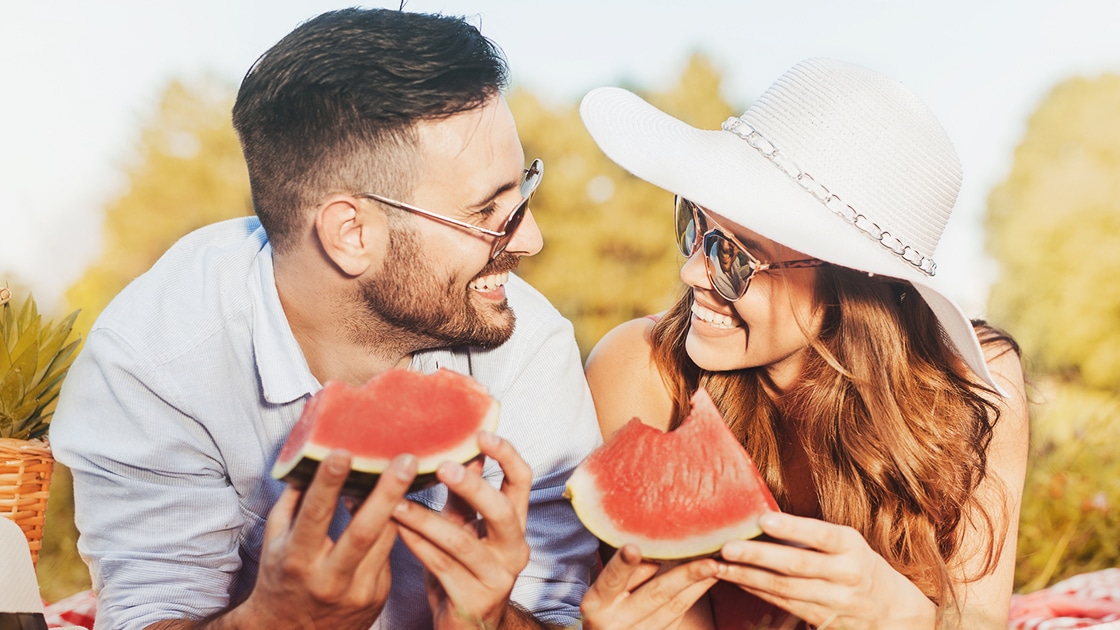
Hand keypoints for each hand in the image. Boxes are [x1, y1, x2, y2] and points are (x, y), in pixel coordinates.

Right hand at [233, 450, 416, 629]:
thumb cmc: (281, 577)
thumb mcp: (273, 542)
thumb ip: (291, 503)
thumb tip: (308, 458)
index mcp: (297, 559)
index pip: (315, 516)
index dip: (329, 484)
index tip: (342, 453)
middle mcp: (328, 578)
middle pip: (364, 531)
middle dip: (387, 493)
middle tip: (406, 461)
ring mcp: (357, 590)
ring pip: (386, 538)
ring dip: (398, 503)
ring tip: (407, 470)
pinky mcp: (377, 595)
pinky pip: (390, 551)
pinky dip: (393, 525)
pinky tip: (396, 503)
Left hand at [392, 431, 532, 628]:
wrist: (466, 627)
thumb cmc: (463, 570)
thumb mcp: (467, 528)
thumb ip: (465, 495)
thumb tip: (460, 449)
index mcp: (515, 525)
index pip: (522, 482)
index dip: (506, 455)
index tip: (481, 433)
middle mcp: (515, 549)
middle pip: (502, 510)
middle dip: (471, 486)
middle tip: (442, 465)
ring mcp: (497, 577)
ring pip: (461, 542)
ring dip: (425, 518)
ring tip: (395, 500)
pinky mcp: (473, 600)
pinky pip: (440, 566)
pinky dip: (416, 545)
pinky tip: (395, 528)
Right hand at [580, 544, 719, 629]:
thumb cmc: (605, 609)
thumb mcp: (604, 592)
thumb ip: (626, 573)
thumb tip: (656, 543)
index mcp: (597, 602)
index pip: (612, 579)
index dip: (623, 564)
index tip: (633, 548)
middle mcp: (614, 621)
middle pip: (655, 594)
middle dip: (685, 575)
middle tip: (709, 560)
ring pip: (675, 607)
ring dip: (698, 584)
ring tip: (717, 565)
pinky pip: (679, 616)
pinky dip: (694, 596)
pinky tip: (707, 580)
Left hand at [716, 512, 935, 628]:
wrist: (890, 609)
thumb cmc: (857, 563)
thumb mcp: (846, 543)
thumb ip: (811, 535)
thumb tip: (763, 518)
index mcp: (851, 547)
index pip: (821, 535)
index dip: (792, 527)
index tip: (764, 518)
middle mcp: (845, 575)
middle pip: (797, 565)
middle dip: (758, 556)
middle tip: (727, 547)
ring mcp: (834, 601)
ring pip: (785, 589)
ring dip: (748, 577)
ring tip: (719, 566)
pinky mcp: (822, 619)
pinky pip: (784, 604)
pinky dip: (757, 591)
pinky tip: (736, 580)